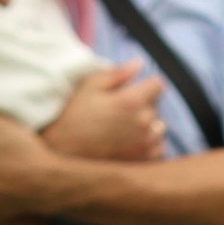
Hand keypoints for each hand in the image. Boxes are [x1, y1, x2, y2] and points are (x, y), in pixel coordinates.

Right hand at [41, 64, 167, 166]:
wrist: (64, 153)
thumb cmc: (75, 115)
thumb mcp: (91, 86)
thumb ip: (118, 73)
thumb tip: (139, 63)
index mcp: (132, 101)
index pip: (158, 85)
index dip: (146, 84)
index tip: (134, 89)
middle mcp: (143, 123)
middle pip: (157, 106)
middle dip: (144, 104)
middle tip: (121, 111)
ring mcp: (145, 144)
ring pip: (159, 127)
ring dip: (149, 125)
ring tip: (126, 129)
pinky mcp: (143, 161)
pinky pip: (158, 148)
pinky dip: (149, 144)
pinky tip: (131, 143)